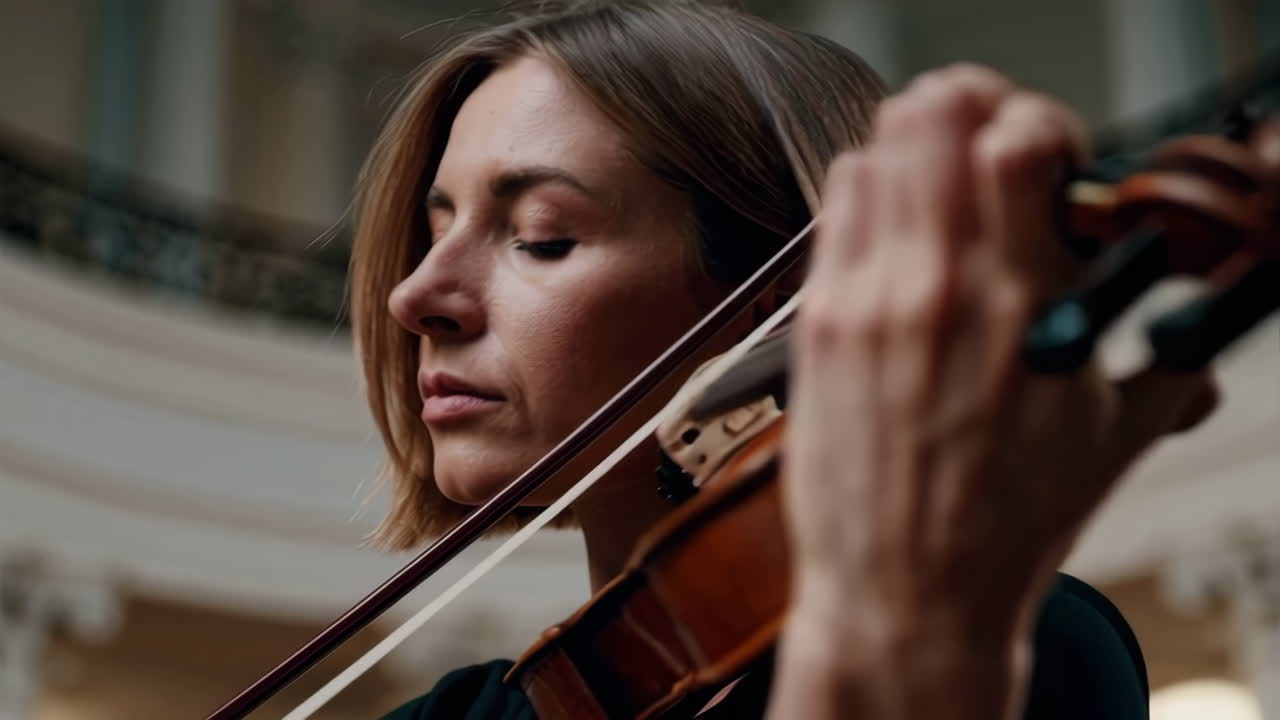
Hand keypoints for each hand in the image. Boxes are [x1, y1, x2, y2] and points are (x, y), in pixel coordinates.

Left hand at [773, 65, 1216, 717]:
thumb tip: (1185, 302)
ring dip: (917, 149)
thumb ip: (1161, 349)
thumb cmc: (1010, 524)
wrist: (908, 594)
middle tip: (990, 145)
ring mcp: (867, 304)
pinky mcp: (818, 326)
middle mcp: (938, 291)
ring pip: (874, 150)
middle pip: (931, 115)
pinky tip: (895, 231)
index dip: (1039, 122)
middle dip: (972, 109)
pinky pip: (835, 210)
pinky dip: (869, 193)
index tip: (1049, 156)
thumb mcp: (1118, 436)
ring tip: (943, 189)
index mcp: (1028, 309)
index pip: (1018, 139)